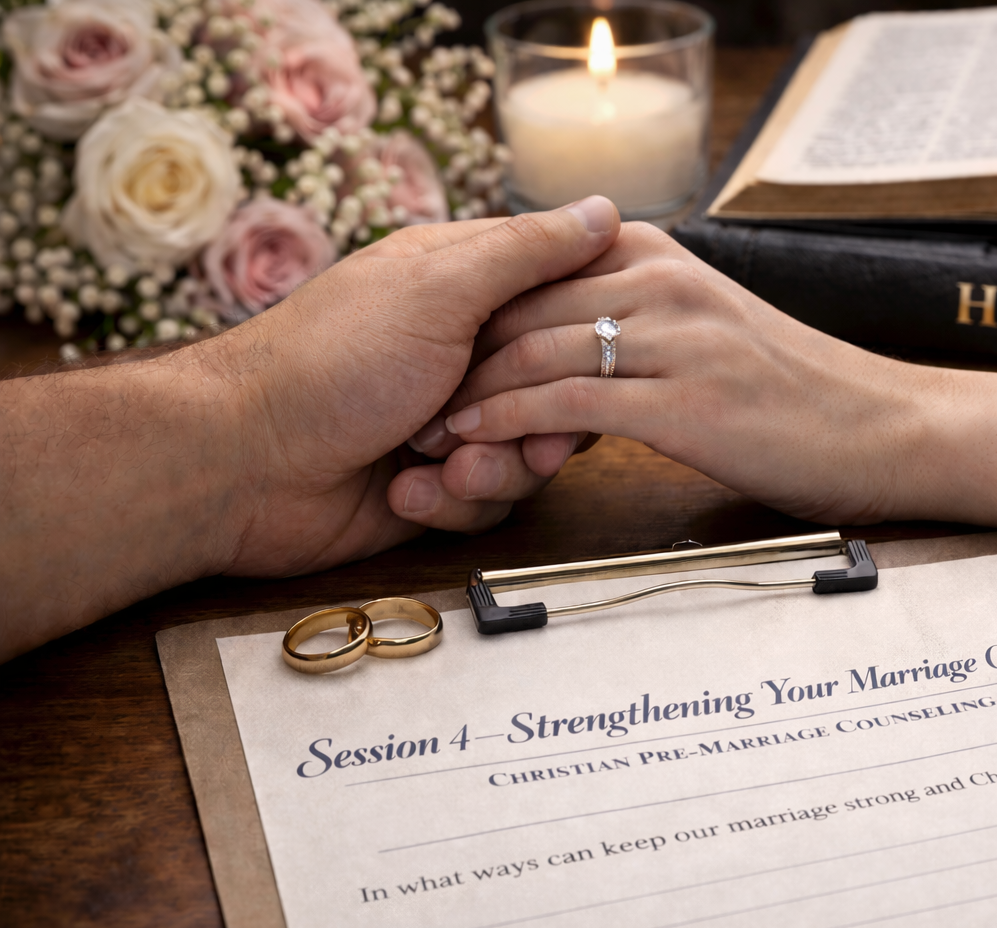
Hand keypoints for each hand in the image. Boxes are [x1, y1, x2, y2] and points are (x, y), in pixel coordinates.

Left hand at [0, 198, 619, 659]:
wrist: (242, 465)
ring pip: (528, 454)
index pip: (563, 301)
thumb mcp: (441, 289)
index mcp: (463, 287)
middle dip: (539, 423)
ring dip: (491, 470)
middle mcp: (461, 352)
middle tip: (524, 441)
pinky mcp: (434, 485)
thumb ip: (527, 253)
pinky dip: (451, 502)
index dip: (585, 338)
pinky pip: (487, 502)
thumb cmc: (333, 361)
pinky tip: (405, 493)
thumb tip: (605, 208)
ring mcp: (448, 422)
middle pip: (556, 389)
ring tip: (437, 467)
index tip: (589, 363)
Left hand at [407, 223, 943, 523]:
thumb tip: (561, 321)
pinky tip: (470, 446)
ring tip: (420, 433)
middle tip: (404, 400)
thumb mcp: (708, 328)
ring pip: (533, 352)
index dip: (471, 314)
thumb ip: (634, 308)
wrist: (885, 430)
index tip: (426, 357)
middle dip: (452, 357)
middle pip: (517, 306)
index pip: (532, 267)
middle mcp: (660, 279)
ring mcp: (672, 336)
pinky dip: (506, 424)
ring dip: (467, 398)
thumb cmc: (794, 392)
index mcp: (658, 254)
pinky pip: (567, 402)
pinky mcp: (681, 400)